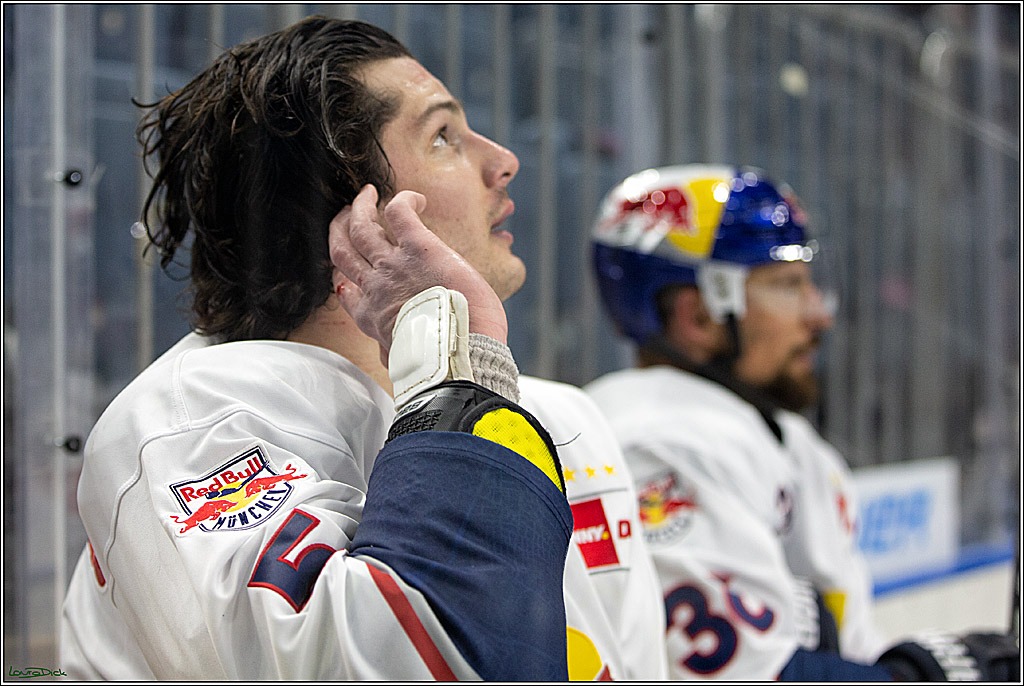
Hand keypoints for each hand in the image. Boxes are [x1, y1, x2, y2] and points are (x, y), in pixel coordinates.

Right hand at [329, 185, 508, 358]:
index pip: (347, 292)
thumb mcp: (405, 364)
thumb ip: (395, 356)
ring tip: (366, 193)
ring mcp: (393, 265)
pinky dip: (402, 199)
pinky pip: (398, 212)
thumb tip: (392, 363)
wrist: (457, 353)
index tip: (346, 274)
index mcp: (373, 318)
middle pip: (343, 252)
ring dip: (360, 207)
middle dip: (339, 230)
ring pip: (361, 227)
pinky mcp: (418, 247)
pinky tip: (415, 198)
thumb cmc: (439, 363)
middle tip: (344, 215)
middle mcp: (376, 288)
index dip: (343, 278)